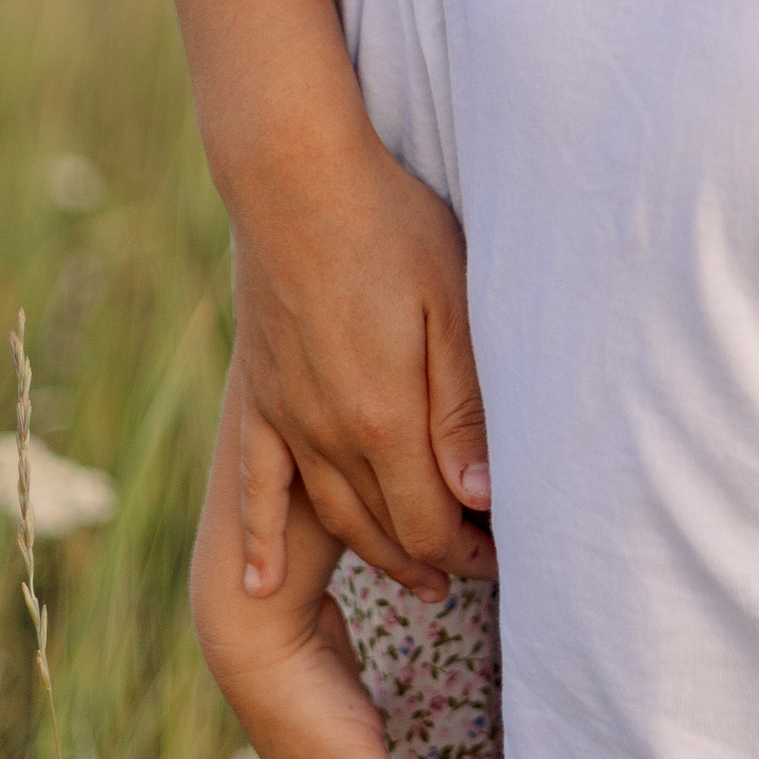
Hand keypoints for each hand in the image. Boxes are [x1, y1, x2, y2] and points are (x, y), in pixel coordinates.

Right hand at [156, 0, 492, 600]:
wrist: (295, 175)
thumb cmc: (391, 228)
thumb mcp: (451, 309)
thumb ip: (463, 411)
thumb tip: (481, 497)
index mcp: (382, 418)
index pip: (429, 522)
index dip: (468, 552)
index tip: (504, 557)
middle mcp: (326, 433)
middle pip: (384, 529)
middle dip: (434, 560)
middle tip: (476, 573)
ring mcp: (286, 418)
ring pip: (331, 516)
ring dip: (375, 554)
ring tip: (417, 577)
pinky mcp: (260, 396)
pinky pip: (254, 487)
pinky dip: (257, 540)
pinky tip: (256, 583)